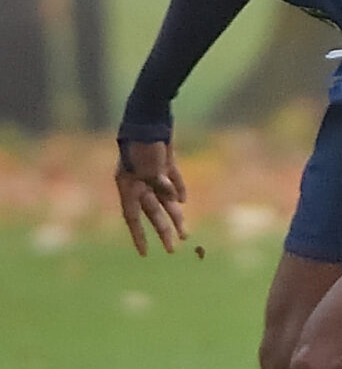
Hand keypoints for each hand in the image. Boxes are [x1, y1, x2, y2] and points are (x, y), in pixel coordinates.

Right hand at [114, 140, 188, 254]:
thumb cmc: (144, 141)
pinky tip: (184, 202)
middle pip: (152, 211)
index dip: (139, 236)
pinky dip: (178, 190)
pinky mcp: (164, 161)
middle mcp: (138, 181)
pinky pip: (172, 180)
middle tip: (173, 249)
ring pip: (165, 199)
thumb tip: (177, 201)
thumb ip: (159, 184)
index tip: (146, 253)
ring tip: (185, 234)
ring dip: (175, 215)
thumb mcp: (147, 165)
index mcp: (128, 185)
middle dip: (163, 230)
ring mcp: (151, 172)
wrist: (150, 115)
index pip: (133, 216)